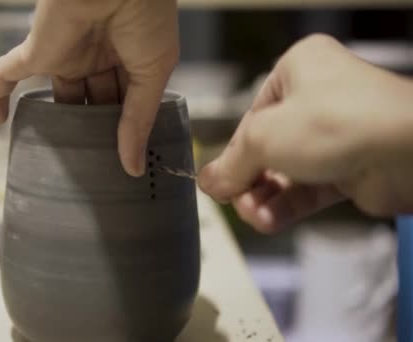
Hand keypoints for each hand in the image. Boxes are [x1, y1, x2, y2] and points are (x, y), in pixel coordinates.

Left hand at [0, 0, 178, 176]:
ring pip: (56, 97)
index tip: (124, 161)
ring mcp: (64, 54)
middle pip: (91, 102)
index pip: (124, 101)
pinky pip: (6, 74)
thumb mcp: (153, 72)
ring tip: (59, 162)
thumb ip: (139, 120)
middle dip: (94, 130)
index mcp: (128, 58)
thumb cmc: (147, 17)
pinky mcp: (36, 50)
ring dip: (56, 125)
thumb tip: (134, 167)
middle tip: (96, 168)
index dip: (124, 128)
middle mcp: (96, 57)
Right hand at [198, 34, 412, 232]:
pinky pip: (307, 190)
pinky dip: (285, 207)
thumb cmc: (340, 122)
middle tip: (234, 201)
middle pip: (266, 149)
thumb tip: (209, 182)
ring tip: (253, 216)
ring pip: (285, 173)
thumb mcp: (263, 136)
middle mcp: (318, 100)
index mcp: (298, 71)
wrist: (408, 151)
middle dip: (248, 181)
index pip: (252, 118)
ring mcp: (336, 136)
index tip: (217, 180)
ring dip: (264, 198)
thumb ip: (231, 162)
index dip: (232, 152)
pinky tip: (267, 221)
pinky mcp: (349, 169)